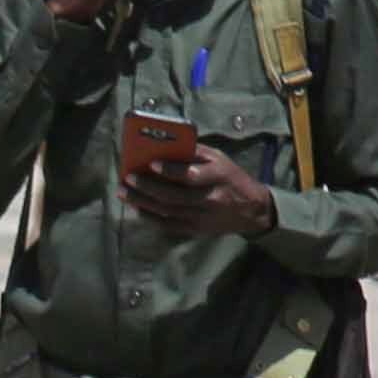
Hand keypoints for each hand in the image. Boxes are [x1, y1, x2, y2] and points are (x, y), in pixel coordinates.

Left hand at [116, 138, 275, 236]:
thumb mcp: (220, 159)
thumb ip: (195, 153)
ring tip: (124, 192)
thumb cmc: (232, 178)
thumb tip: (165, 146)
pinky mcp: (196, 230)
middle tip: (128, 178)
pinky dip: (151, 217)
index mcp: (218, 177)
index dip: (170, 171)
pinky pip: (169, 226)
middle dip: (147, 187)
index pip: (191, 176)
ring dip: (142, 202)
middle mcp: (209, 199)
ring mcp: (202, 218)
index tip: (151, 163)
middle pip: (173, 196)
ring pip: (167, 212)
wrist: (253, 211)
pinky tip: (137, 208)